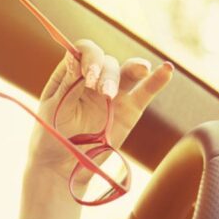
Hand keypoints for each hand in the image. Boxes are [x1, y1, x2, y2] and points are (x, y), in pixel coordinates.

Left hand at [28, 39, 174, 184]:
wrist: (63, 166)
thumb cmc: (51, 135)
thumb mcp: (53, 108)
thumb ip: (67, 84)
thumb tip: (74, 55)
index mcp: (71, 74)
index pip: (84, 52)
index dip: (89, 57)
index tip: (87, 76)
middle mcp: (94, 79)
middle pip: (107, 62)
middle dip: (106, 73)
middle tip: (102, 92)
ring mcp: (114, 93)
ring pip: (128, 71)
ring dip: (133, 70)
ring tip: (138, 72)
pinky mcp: (130, 110)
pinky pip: (146, 91)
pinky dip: (157, 80)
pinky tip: (167, 70)